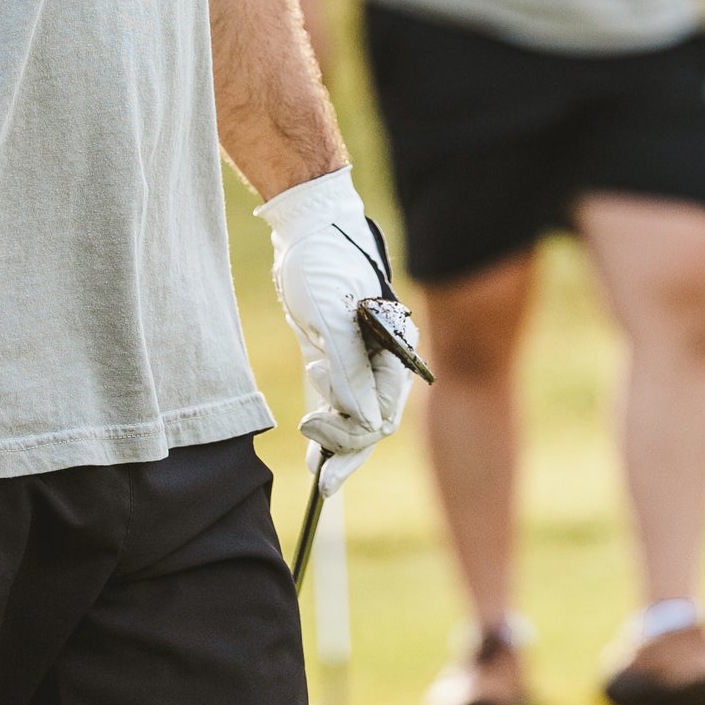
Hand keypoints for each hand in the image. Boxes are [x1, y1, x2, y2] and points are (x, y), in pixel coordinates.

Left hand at [256, 167, 413, 497]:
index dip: (354, 433)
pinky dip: (330, 423)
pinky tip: (316, 449)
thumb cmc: (323, 265)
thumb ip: (352, 371)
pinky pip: (340, 399)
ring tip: (316, 466)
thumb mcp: (332, 318)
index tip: (317, 436)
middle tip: (320, 477)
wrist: (306, 227)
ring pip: (357, 414)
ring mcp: (362, 356)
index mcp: (397, 348)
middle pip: (374, 419)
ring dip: (338, 440)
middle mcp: (386, 356)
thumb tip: (369, 424)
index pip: (384, 410)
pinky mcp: (338, 354)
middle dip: (348, 447)